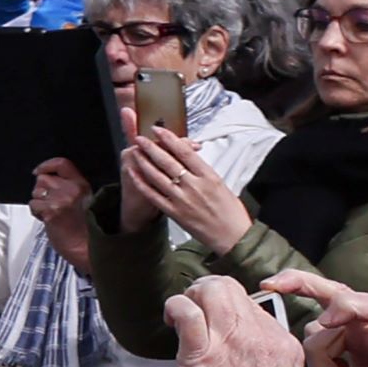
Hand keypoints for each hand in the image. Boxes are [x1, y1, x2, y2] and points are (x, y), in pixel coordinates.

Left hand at [30, 157, 93, 269]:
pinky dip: (36, 212)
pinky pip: (33, 205)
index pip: (62, 164)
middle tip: (51, 205)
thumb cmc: (86, 230)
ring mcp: (61, 199)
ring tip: (52, 214)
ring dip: (39, 202)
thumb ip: (70, 189)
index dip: (46, 165)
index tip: (38, 171)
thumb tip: (48, 183)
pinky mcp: (51, 211)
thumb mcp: (86, 202)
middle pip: (43, 179)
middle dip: (42, 191)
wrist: (88, 248)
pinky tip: (47, 220)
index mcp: (82, 185)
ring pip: (36, 192)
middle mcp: (71, 189)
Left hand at [119, 125, 249, 254]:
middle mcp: (195, 186)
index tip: (158, 130)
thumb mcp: (221, 184)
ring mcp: (183, 200)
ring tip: (135, 151)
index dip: (169, 139)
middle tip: (140, 137)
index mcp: (209, 176)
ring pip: (158, 177)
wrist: (234, 236)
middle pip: (168, 162)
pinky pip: (154, 196)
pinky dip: (142, 183)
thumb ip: (203, 171)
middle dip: (151, 147)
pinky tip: (134, 174)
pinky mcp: (175, 213)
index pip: (185, 152)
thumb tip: (189, 155)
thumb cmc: (230, 211)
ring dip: (144, 162)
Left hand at [167, 275, 307, 366]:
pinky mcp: (202, 354)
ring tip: (181, 313)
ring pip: (209, 290)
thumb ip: (264, 354)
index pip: (250, 301)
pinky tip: (171, 319)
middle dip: (206, 291)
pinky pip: (186, 313)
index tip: (216, 316)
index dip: (227, 305)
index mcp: (278, 341)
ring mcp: (230, 341)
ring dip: (189, 296)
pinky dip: (174, 308)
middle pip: (229, 287)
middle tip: (194, 307)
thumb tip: (242, 341)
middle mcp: (257, 335)